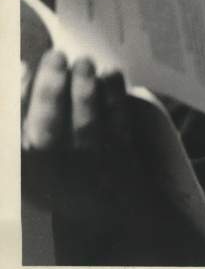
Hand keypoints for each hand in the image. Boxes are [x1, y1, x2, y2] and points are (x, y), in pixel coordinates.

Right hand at [21, 49, 156, 262]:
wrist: (108, 213)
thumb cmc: (62, 170)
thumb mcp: (36, 159)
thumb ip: (21, 116)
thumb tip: (21, 66)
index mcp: (29, 174)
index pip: (16, 144)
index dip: (18, 103)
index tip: (22, 65)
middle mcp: (54, 176)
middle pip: (48, 135)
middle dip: (50, 93)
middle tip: (56, 55)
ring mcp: (91, 171)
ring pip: (87, 130)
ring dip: (85, 92)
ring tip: (83, 61)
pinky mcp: (124, 163)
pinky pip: (120, 129)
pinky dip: (115, 100)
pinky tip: (110, 72)